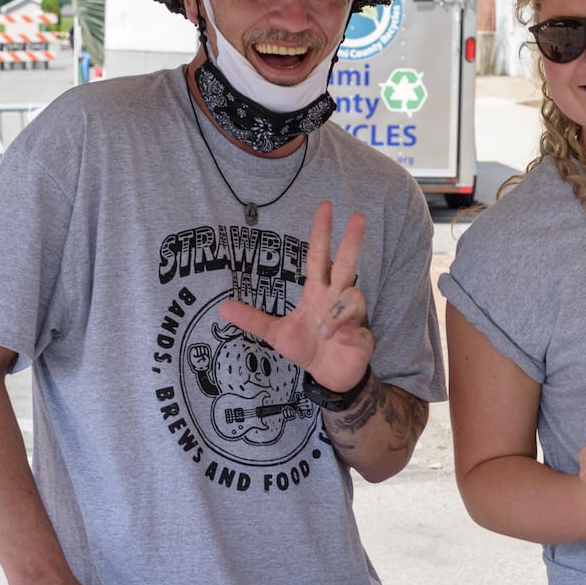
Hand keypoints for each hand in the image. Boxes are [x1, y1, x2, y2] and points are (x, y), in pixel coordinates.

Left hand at [220, 200, 372, 391]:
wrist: (329, 377)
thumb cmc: (307, 348)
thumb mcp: (275, 334)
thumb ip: (253, 319)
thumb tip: (222, 307)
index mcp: (318, 292)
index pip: (320, 256)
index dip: (321, 232)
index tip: (325, 206)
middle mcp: (337, 298)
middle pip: (348, 264)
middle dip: (352, 241)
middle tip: (358, 217)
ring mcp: (353, 317)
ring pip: (353, 298)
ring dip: (336, 314)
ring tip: (323, 333)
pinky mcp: (363, 337)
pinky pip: (358, 329)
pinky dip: (346, 333)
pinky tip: (338, 340)